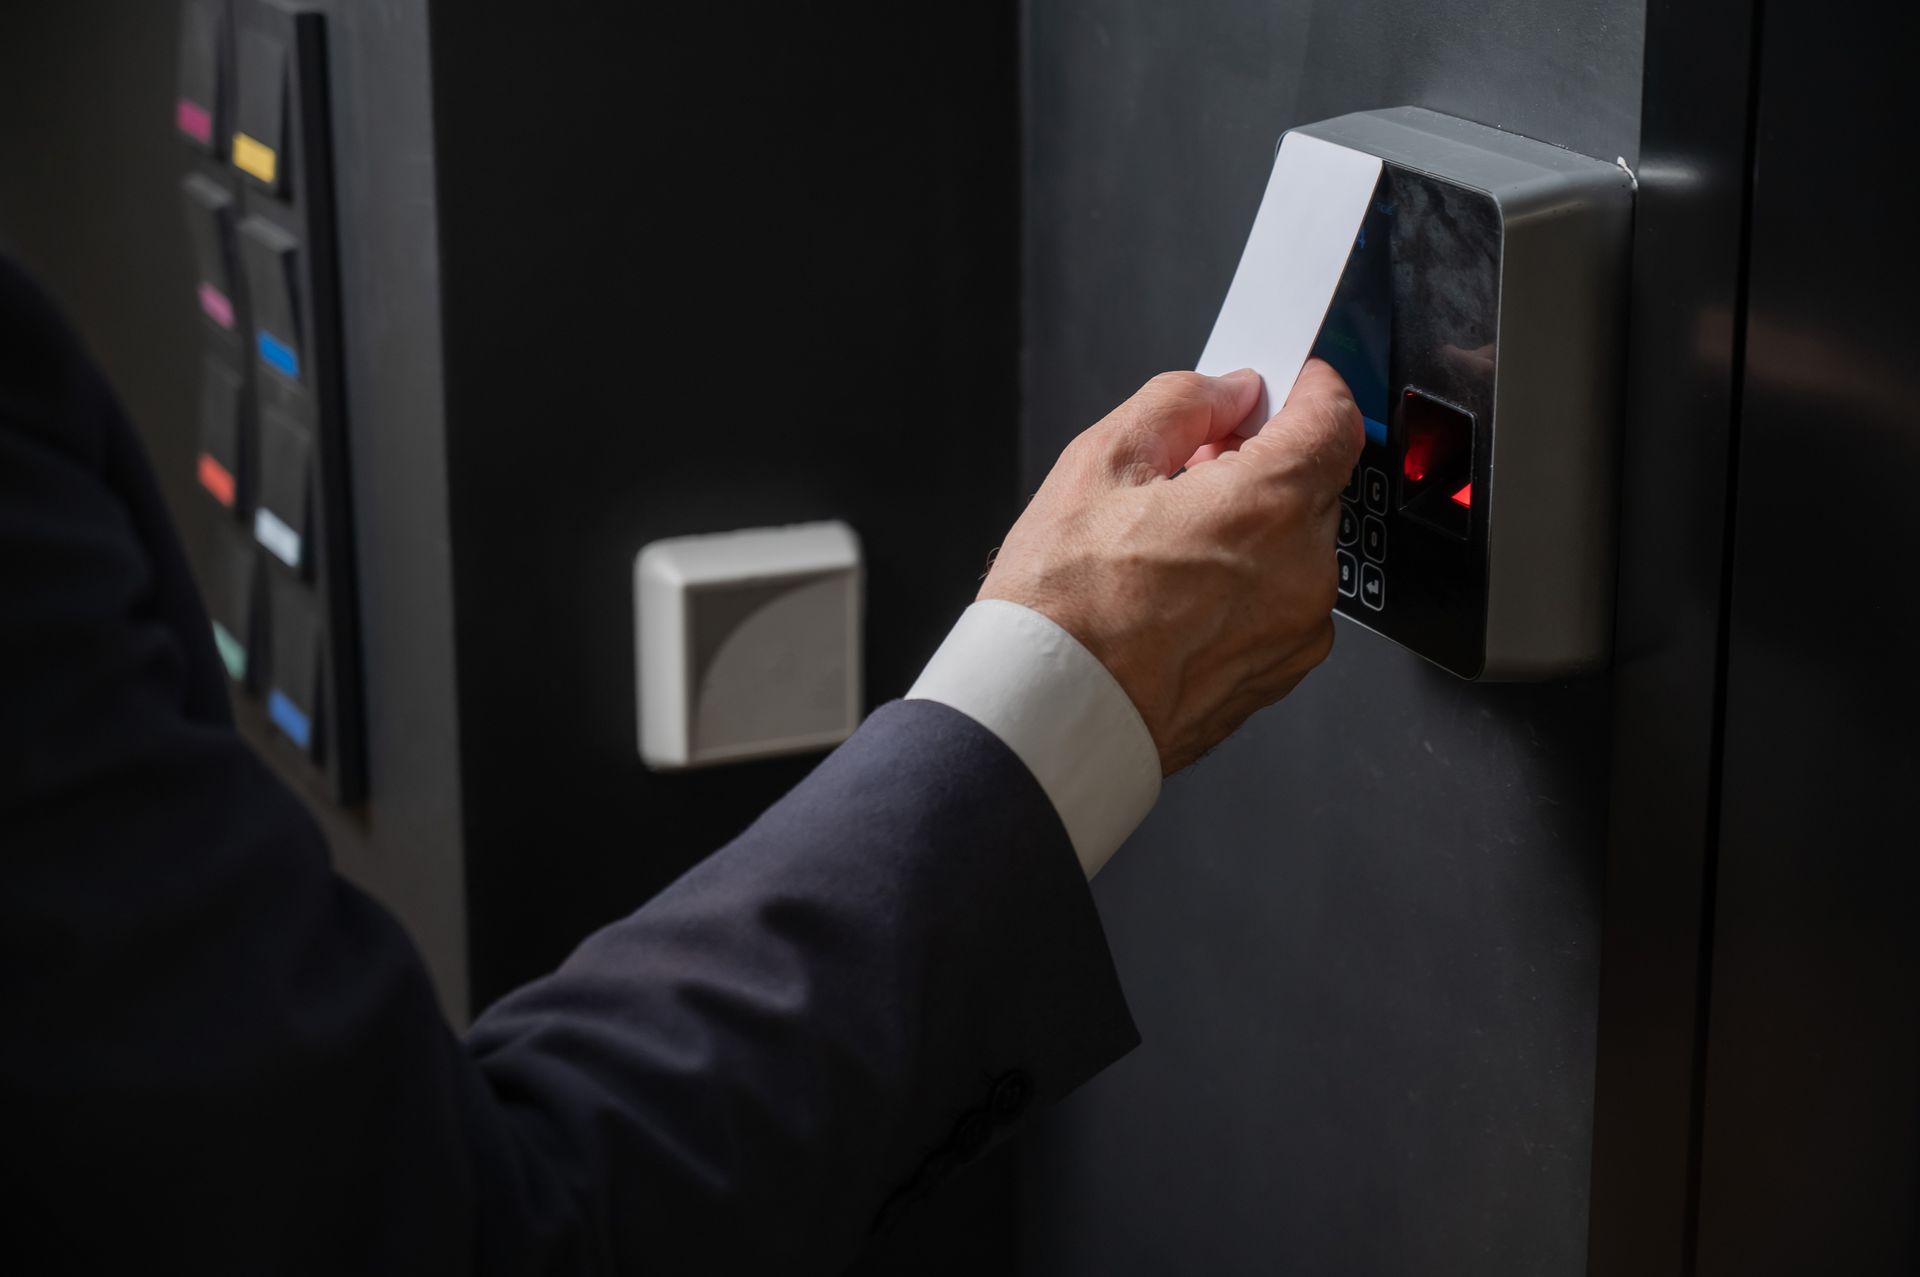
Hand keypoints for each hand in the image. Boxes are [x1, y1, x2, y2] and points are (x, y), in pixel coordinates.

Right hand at [979, 360, 1363, 774]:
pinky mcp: (1279, 673)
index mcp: (1265, 508)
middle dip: (1262, 462)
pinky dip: (1248, 586)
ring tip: (1169, 543)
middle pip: (1312, 483)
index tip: (1285, 380)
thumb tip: (1222, 392)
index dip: (1308, 387)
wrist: (1050, 717)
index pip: (1332, 418)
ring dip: (1253, 528)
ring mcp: (1295, 630)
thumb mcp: (1097, 465)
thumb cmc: (1061, 609)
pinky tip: (1179, 593)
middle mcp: (1301, 571)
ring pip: (1296, 547)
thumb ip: (1177, 405)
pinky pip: (1282, 603)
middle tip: (1189, 470)